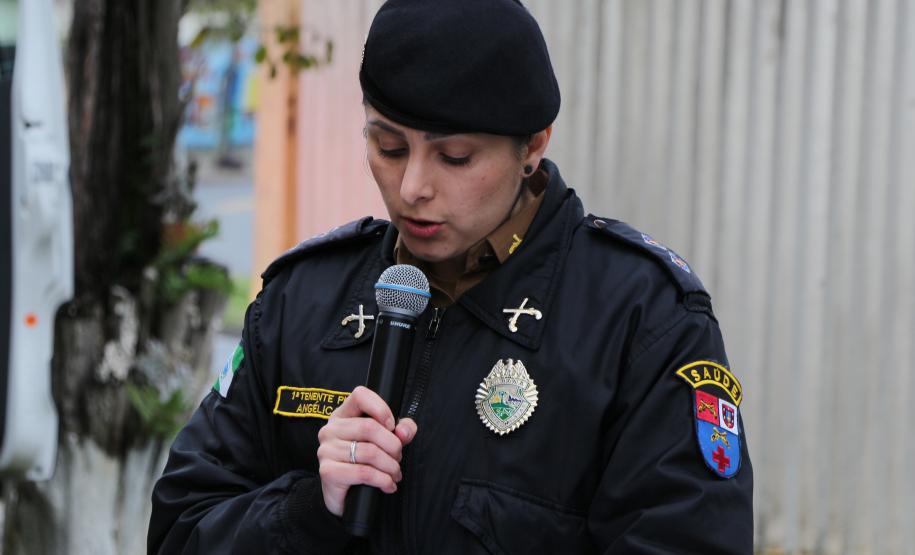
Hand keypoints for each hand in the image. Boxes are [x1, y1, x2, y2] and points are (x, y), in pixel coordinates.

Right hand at [316, 386, 417, 516]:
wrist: (344, 495)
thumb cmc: (364, 463)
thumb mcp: (385, 441)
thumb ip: (402, 430)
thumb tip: (403, 431)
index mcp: (343, 415)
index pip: (360, 395)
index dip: (381, 408)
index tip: (392, 426)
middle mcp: (331, 429)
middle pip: (369, 427)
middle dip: (392, 445)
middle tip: (398, 458)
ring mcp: (326, 450)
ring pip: (369, 452)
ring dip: (390, 466)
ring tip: (395, 473)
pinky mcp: (328, 471)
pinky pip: (363, 472)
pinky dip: (382, 480)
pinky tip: (388, 485)